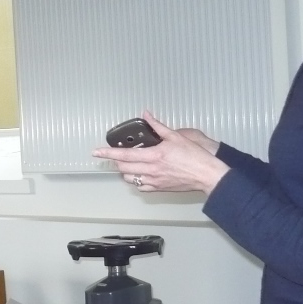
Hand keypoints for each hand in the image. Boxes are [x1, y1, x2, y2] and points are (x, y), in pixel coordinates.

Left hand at [93, 112, 228, 194]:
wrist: (206, 174)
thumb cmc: (194, 156)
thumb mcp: (176, 137)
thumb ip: (158, 126)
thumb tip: (147, 114)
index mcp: (154, 156)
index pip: (124, 155)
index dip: (108, 153)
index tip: (96, 152)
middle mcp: (151, 170)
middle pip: (123, 168)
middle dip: (116, 162)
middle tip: (116, 155)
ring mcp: (154, 181)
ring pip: (130, 178)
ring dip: (125, 171)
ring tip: (129, 163)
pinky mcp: (159, 188)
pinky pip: (140, 187)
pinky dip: (136, 180)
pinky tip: (140, 173)